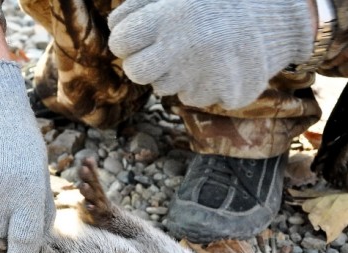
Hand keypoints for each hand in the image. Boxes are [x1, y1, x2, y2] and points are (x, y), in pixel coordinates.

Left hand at [107, 0, 314, 108]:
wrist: (284, 11)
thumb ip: (146, 4)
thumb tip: (117, 22)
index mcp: (167, 18)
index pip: (120, 42)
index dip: (125, 40)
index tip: (136, 36)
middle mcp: (179, 49)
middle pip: (136, 71)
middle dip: (141, 62)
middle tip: (160, 50)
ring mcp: (198, 75)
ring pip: (162, 86)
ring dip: (172, 72)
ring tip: (196, 50)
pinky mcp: (217, 94)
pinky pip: (191, 95)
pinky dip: (198, 83)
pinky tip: (215, 64)